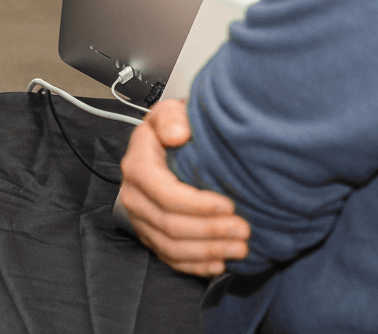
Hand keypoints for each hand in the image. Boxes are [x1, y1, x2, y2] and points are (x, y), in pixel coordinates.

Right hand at [119, 99, 250, 276]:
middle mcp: (133, 195)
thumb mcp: (170, 111)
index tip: (228, 205)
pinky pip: (169, 259)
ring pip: (170, 246)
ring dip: (208, 251)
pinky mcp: (149, 235)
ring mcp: (140, 218)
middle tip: (244, 229)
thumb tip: (177, 134)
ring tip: (240, 248)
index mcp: (137, 166)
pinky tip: (219, 263)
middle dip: (210, 231)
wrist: (165, 144)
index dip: (197, 205)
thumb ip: (172, 117)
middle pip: (169, 224)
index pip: (165, 194)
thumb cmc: (172, 129)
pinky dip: (196, 266)